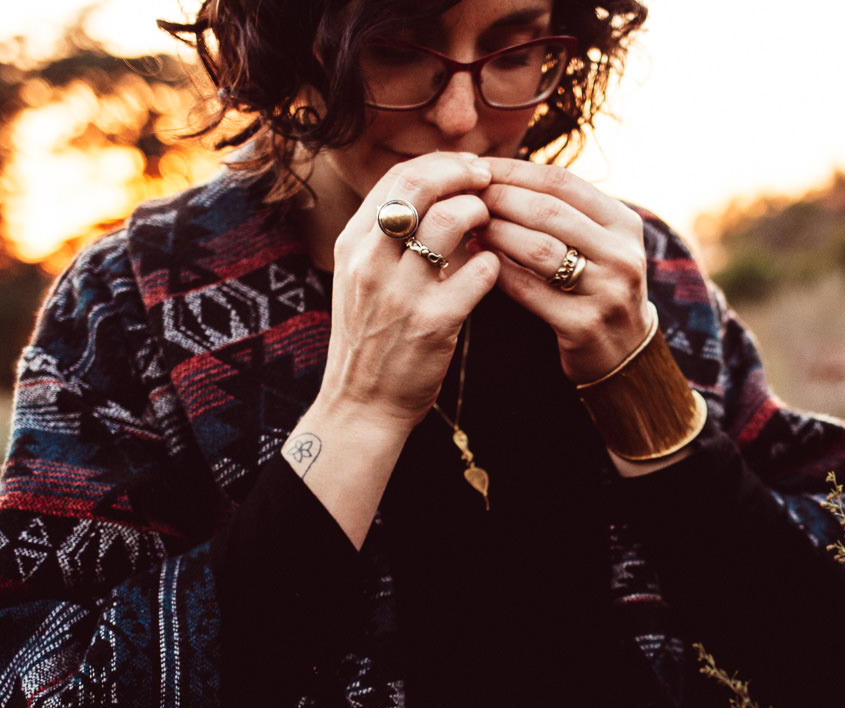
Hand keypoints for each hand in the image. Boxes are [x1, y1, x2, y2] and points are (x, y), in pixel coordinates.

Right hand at [309, 151, 501, 437]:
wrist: (361, 405)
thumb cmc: (371, 339)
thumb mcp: (363, 280)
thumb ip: (390, 239)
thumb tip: (441, 195)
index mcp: (352, 244)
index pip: (397, 177)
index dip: (440, 164)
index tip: (468, 168)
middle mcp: (370, 261)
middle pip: (421, 185)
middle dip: (463, 174)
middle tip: (488, 182)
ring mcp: (401, 292)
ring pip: (451, 220)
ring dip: (481, 214)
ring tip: (489, 227)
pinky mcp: (433, 323)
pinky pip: (478, 273)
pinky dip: (491, 264)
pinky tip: (490, 270)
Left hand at [478, 157, 655, 384]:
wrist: (624, 350)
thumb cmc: (596, 285)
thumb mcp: (598, 242)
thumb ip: (563, 210)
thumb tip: (499, 173)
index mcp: (624, 224)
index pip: (562, 182)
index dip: (513, 171)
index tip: (478, 169)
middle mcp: (622, 255)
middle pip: (547, 211)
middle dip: (499, 199)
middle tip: (467, 197)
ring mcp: (606, 292)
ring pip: (538, 248)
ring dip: (496, 233)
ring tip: (471, 227)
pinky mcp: (583, 325)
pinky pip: (528, 290)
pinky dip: (498, 271)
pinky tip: (478, 261)